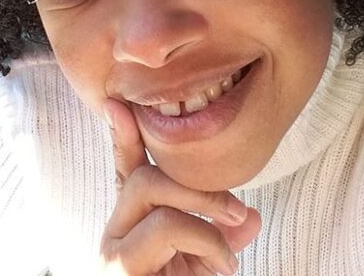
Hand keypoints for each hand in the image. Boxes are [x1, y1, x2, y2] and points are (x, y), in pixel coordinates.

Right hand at [99, 98, 260, 274]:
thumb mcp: (205, 264)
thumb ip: (221, 236)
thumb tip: (251, 217)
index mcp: (132, 226)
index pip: (126, 172)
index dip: (123, 137)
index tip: (118, 104)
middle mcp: (115, 233)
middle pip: (143, 175)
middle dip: (195, 183)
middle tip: (238, 209)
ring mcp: (112, 250)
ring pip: (148, 186)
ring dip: (202, 202)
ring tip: (234, 234)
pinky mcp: (119, 267)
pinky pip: (166, 224)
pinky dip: (206, 238)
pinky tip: (223, 266)